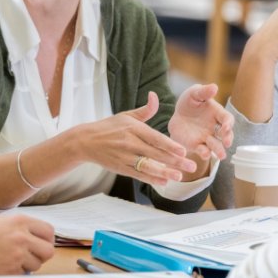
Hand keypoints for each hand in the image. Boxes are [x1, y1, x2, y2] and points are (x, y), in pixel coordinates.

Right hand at [0, 214, 54, 275]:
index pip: (49, 231)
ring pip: (36, 265)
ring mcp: (16, 256)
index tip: (41, 243)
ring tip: (12, 259)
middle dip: (41, 254)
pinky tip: (4, 265)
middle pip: (48, 251)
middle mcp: (21, 237)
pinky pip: (22, 275)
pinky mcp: (8, 271)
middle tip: (31, 255)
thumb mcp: (2, 220)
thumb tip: (38, 237)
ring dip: (27, 265)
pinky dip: (16, 273)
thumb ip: (22, 226)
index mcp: (20, 221)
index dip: (46, 239)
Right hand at [69, 91, 195, 185]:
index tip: (183, 151)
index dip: (169, 145)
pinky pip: (138, 174)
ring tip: (179, 176)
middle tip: (192, 166)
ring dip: (164, 172)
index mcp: (132, 128)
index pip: (154, 138)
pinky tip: (164, 181)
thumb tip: (155, 96)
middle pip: (155, 153)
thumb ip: (145, 110)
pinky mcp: (120, 168)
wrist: (85, 141)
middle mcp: (129, 143)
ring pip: (147, 166)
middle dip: (175, 161)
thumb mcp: (126, 115)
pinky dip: (151, 178)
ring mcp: (124, 156)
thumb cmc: (109, 127)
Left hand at [168, 84, 234, 179]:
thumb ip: (203, 92)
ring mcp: (207, 138)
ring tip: (222, 156)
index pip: (227, 119)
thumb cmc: (189, 102)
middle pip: (226, 135)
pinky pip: (203, 151)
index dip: (228, 124)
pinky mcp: (197, 145)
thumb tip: (214, 87)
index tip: (226, 127)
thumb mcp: (194, 94)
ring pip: (216, 146)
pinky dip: (205, 154)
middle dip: (228, 139)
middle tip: (227, 143)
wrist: (176, 116)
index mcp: (217, 114)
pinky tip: (205, 154)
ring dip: (219, 150)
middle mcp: (215, 127)